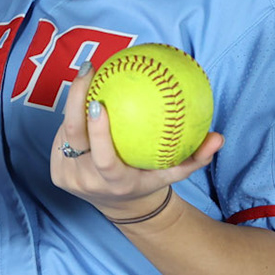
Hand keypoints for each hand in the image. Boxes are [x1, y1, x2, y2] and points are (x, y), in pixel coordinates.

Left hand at [49, 65, 222, 218]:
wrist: (119, 204)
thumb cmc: (149, 180)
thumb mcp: (173, 173)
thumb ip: (196, 157)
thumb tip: (218, 138)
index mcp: (113, 182)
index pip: (102, 158)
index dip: (97, 131)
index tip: (100, 101)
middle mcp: (86, 181)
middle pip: (73, 137)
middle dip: (76, 100)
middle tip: (90, 70)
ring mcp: (67, 176)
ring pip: (65, 133)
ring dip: (75, 102)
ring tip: (89, 73)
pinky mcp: (56, 170)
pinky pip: (62, 136)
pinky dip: (73, 115)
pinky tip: (83, 91)